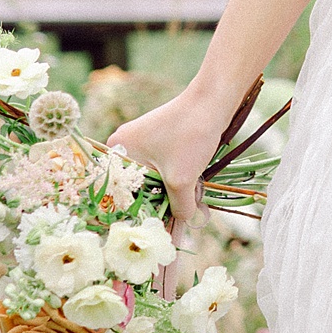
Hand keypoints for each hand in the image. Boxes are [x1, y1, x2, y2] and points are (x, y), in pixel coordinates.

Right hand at [109, 87, 233, 239]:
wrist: (214, 101)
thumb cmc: (190, 136)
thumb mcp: (182, 180)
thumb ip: (179, 207)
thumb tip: (184, 223)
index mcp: (117, 152)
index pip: (120, 193)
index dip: (135, 213)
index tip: (148, 231)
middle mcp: (125, 146)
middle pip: (138, 188)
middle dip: (158, 204)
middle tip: (174, 226)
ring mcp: (143, 142)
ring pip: (154, 180)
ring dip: (172, 194)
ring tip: (189, 208)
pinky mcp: (161, 140)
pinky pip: (164, 168)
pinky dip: (178, 181)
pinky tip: (193, 193)